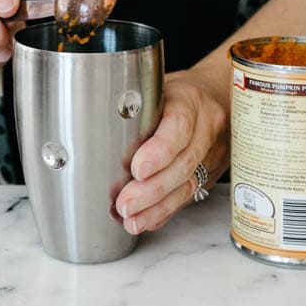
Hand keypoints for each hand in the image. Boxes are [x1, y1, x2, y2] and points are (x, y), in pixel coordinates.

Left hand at [115, 67, 229, 233]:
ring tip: (132, 219)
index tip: (137, 170)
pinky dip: (165, 210)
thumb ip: (133, 105)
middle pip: (183, 163)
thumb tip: (89, 125)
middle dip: (152, 189)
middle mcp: (207, 125)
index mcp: (190, 99)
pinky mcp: (212, 171)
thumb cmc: (176, 92)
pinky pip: (190, 195)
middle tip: (125, 203)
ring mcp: (213, 151)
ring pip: (188, 184)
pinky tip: (146, 219)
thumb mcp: (156, 86)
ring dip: (157, 206)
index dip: (159, 151)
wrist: (216, 94)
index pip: (179, 126)